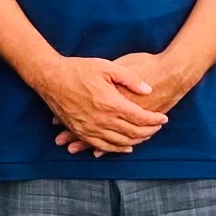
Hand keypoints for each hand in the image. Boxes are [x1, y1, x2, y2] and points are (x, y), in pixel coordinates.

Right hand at [38, 54, 168, 157]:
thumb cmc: (79, 69)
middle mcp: (103, 120)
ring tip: (146, 136)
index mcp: (111, 103)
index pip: (141, 118)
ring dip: (137, 141)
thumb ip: (130, 78)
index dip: (155, 120)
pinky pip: (103, 146)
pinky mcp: (81, 132)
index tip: (163, 118)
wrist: (51, 78)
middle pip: (133, 132)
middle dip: (149, 131)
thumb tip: (148, 89)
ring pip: (120, 142)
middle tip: (158, 127)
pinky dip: (117, 149)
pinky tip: (126, 147)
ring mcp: (91, 128)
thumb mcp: (107, 66)